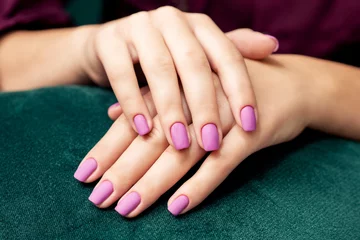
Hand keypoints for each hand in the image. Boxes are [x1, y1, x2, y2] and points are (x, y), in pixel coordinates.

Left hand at [74, 54, 313, 216]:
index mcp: (177, 86)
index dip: (108, 149)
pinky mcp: (251, 134)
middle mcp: (196, 99)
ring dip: (153, 184)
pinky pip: (222, 165)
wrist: (290, 83)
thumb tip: (111, 114)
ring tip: (127, 209)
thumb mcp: (188, 86)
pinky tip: (176, 208)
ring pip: (182, 155)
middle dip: (122, 172)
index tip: (85, 175)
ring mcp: (224, 116)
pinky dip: (199, 186)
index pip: (134, 121)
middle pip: (152, 141)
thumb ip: (149, 98)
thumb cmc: (230, 88)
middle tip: (98, 200)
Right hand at [81, 6, 278, 150]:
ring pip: (160, 69)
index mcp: (199, 25)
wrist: (111, 47)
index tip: (250, 125)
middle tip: (212, 143)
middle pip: (194, 64)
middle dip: (205, 107)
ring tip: (179, 144)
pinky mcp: (109, 40)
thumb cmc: (163, 57)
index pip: (227, 55)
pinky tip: (143, 130)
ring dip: (171, 110)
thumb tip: (272, 45)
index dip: (241, 90)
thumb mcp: (196, 56)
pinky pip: (122, 74)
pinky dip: (132, 103)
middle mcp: (172, 20)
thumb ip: (229, 53)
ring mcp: (139, 26)